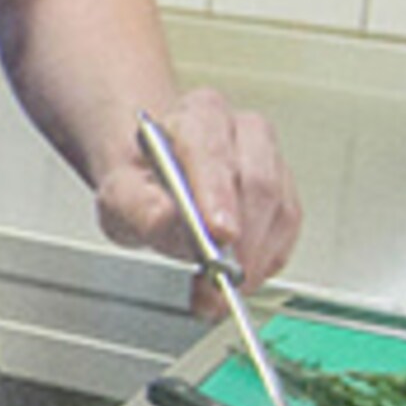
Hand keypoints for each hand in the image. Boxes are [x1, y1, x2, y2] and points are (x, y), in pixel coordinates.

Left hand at [95, 86, 301, 309]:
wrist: (157, 182)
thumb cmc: (142, 183)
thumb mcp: (119, 194)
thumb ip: (135, 205)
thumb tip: (163, 217)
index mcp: (198, 116)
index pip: (213, 152)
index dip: (218, 195)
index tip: (220, 233)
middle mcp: (242, 132)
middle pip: (257, 182)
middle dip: (241, 239)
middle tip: (220, 278)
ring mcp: (271, 163)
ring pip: (279, 210)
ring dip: (252, 258)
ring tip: (218, 289)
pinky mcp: (285, 197)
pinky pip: (286, 232)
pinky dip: (264, 261)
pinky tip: (239, 276)